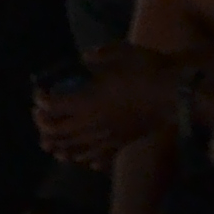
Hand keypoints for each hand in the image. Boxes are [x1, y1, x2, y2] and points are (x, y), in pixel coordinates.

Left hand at [36, 48, 174, 165]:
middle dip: (43, 125)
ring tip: (50, 145)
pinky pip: (98, 158)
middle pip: (58, 131)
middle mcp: (91, 123)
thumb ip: (97, 56)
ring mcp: (105, 137)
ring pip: (74, 149)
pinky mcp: (121, 144)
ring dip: (58, 147)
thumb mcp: (120, 52)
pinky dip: (86, 160)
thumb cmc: (146, 70)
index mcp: (86, 100)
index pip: (53, 105)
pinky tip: (83, 161)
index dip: (41, 100)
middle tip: (40, 118)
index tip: (39, 94)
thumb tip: (84, 58)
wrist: (174, 93)